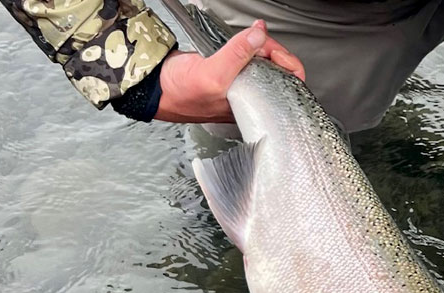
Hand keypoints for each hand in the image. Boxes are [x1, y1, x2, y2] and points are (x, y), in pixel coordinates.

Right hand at [155, 20, 304, 123]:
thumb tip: (258, 36)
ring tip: (252, 39)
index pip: (287, 87)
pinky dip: (248, 45)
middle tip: (259, 39)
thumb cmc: (180, 93)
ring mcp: (240, 83)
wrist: (155, 88)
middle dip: (272, 50)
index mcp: (252, 106)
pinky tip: (244, 41)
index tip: (270, 48)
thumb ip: (237, 54)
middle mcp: (250, 96)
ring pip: (265, 62)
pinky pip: (248, 57)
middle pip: (279, 71)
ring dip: (260, 46)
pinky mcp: (230, 71)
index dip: (285, 64)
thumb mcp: (212, 73)